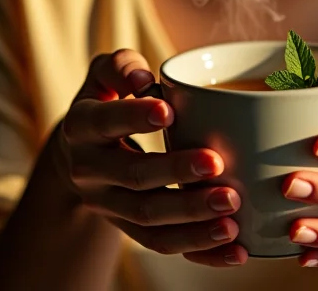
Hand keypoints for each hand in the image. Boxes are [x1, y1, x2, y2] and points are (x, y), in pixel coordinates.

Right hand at [52, 49, 247, 266]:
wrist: (81, 152)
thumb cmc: (106, 98)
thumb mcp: (105, 74)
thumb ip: (121, 66)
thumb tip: (142, 78)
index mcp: (82, 126)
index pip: (105, 122)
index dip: (133, 117)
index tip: (168, 111)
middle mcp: (89, 171)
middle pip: (133, 177)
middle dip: (176, 172)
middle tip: (216, 163)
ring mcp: (108, 205)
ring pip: (149, 220)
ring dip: (192, 219)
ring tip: (231, 211)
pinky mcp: (129, 229)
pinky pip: (163, 246)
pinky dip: (201, 251)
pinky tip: (236, 249)